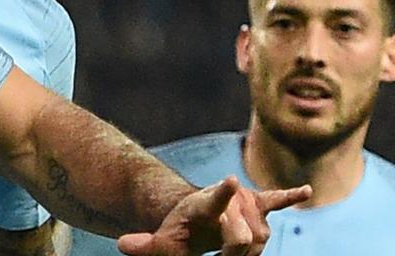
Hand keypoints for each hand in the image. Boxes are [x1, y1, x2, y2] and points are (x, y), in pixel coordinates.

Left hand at [117, 176, 309, 255]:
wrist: (194, 213)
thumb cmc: (181, 231)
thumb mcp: (164, 242)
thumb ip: (147, 245)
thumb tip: (121, 244)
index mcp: (202, 205)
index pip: (213, 200)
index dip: (221, 192)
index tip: (229, 180)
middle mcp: (228, 199)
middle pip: (244, 237)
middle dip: (235, 254)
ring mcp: (245, 201)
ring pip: (261, 238)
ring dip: (248, 251)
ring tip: (230, 247)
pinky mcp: (260, 203)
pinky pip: (278, 199)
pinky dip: (291, 196)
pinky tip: (306, 191)